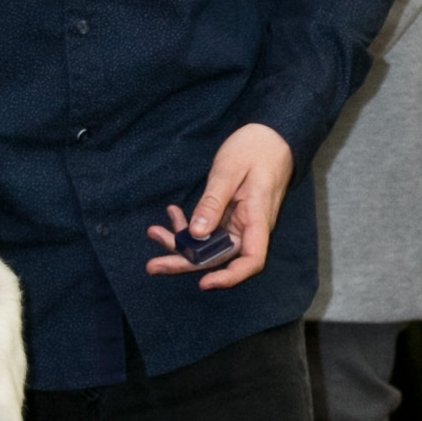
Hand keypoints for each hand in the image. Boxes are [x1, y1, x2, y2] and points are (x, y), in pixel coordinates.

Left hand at [146, 123, 292, 291]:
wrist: (269, 137)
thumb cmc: (256, 149)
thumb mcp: (229, 170)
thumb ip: (213, 201)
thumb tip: (197, 233)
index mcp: (258, 218)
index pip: (252, 260)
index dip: (229, 277)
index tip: (203, 283)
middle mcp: (249, 228)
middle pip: (219, 258)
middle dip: (184, 262)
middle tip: (152, 265)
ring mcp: (239, 225)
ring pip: (208, 246)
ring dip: (179, 243)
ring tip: (153, 232)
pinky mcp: (229, 218)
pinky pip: (207, 231)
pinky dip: (187, 225)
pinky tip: (171, 212)